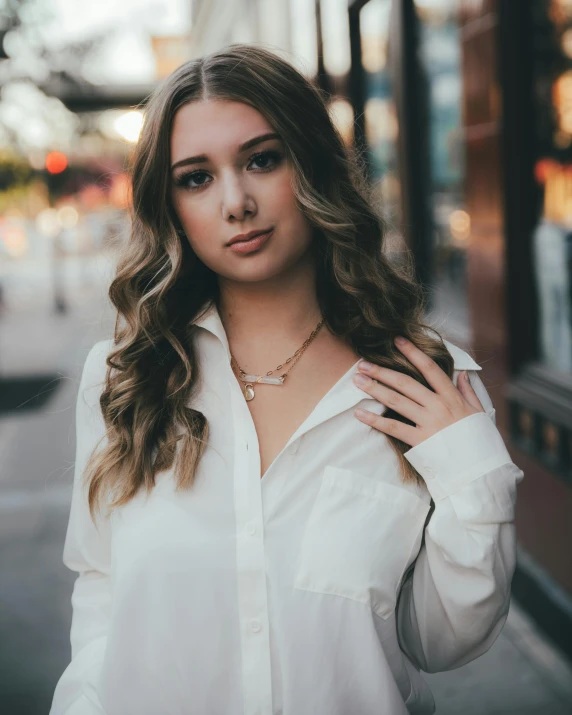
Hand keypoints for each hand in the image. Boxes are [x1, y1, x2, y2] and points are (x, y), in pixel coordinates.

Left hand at [352, 336, 485, 447]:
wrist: (482, 469)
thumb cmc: (480, 442)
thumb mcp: (479, 412)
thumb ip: (468, 392)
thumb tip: (462, 374)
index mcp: (452, 397)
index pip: (430, 368)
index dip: (413, 353)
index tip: (397, 340)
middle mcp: (438, 407)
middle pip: (405, 383)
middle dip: (382, 371)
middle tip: (362, 363)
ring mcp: (428, 423)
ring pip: (396, 401)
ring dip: (374, 389)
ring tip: (357, 380)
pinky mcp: (420, 441)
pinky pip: (393, 428)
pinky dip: (374, 420)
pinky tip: (359, 413)